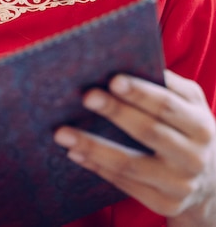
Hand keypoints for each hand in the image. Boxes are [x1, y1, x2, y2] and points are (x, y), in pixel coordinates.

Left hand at [54, 70, 215, 225]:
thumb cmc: (189, 127)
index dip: (140, 93)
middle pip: (148, 132)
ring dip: (93, 146)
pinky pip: (124, 184)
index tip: (112, 80)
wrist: (213, 181)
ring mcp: (179, 184)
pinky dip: (97, 167)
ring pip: (130, 164)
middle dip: (115, 112)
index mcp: (200, 124)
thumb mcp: (190, 103)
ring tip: (63, 132)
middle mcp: (193, 156)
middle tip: (86, 96)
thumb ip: (166, 83)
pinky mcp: (164, 204)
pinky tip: (75, 152)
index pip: (167, 105)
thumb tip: (125, 60)